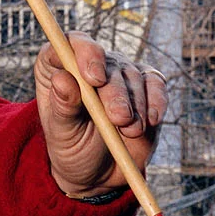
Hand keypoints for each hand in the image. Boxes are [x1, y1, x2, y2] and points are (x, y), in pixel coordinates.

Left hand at [33, 32, 166, 196]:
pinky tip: (151, 121)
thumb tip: (62, 79)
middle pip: (106, 62)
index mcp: (59, 67)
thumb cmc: (72, 148)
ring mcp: (120, 74)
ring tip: (129, 131)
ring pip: (132, 75)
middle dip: (115, 91)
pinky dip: (156, 102)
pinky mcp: (145, 86)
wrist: (99, 171)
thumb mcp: (61, 134)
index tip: (94, 78)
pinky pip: (156, 84)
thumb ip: (62, 107)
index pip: (70, 43)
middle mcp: (90, 64)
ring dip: (134, 105)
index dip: (84, 54)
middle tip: (118, 118)